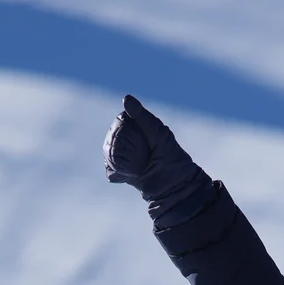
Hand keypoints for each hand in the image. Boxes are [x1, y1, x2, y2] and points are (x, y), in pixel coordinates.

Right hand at [105, 94, 210, 211]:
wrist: (175, 186)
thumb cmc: (171, 157)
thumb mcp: (159, 135)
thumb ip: (143, 117)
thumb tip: (126, 98)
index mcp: (137, 126)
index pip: (119, 122)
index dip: (122, 131)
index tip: (138, 141)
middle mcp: (128, 138)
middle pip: (111, 138)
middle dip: (121, 150)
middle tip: (141, 159)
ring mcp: (124, 155)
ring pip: (108, 153)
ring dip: (120, 163)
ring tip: (137, 170)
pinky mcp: (121, 171)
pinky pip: (109, 170)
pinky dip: (118, 174)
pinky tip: (132, 176)